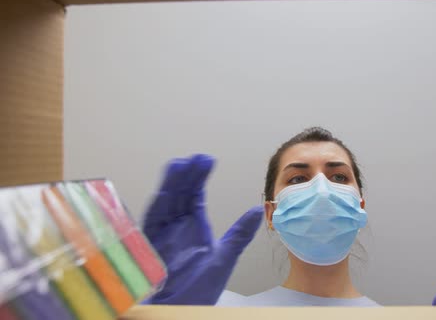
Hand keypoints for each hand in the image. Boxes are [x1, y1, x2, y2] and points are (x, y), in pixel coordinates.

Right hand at [142, 154, 262, 304]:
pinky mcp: (149, 248)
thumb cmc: (199, 288)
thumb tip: (258, 210)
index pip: (194, 195)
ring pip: (165, 204)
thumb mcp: (224, 257)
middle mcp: (175, 226)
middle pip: (179, 195)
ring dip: (171, 186)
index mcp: (192, 225)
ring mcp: (161, 235)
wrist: (181, 310)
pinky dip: (157, 209)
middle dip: (186, 176)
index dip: (198, 177)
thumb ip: (239, 233)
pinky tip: (163, 192)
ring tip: (179, 165)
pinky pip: (151, 224)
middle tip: (195, 158)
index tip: (206, 159)